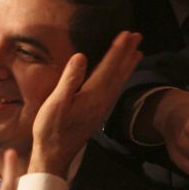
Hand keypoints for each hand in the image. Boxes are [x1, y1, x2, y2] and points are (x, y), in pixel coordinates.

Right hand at [30, 31, 142, 177]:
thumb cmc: (51, 129)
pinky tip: (121, 76)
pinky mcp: (98, 112)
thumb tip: (81, 57)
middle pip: (118, 72)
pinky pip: (114, 89)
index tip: (126, 34)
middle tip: (138, 36)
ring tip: (137, 52)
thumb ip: (69, 80)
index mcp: (93, 95)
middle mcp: (102, 100)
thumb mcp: (55, 103)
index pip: (108, 67)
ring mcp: (101, 107)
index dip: (117, 50)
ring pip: (119, 81)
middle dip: (127, 53)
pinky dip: (121, 78)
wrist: (55, 155)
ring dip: (128, 65)